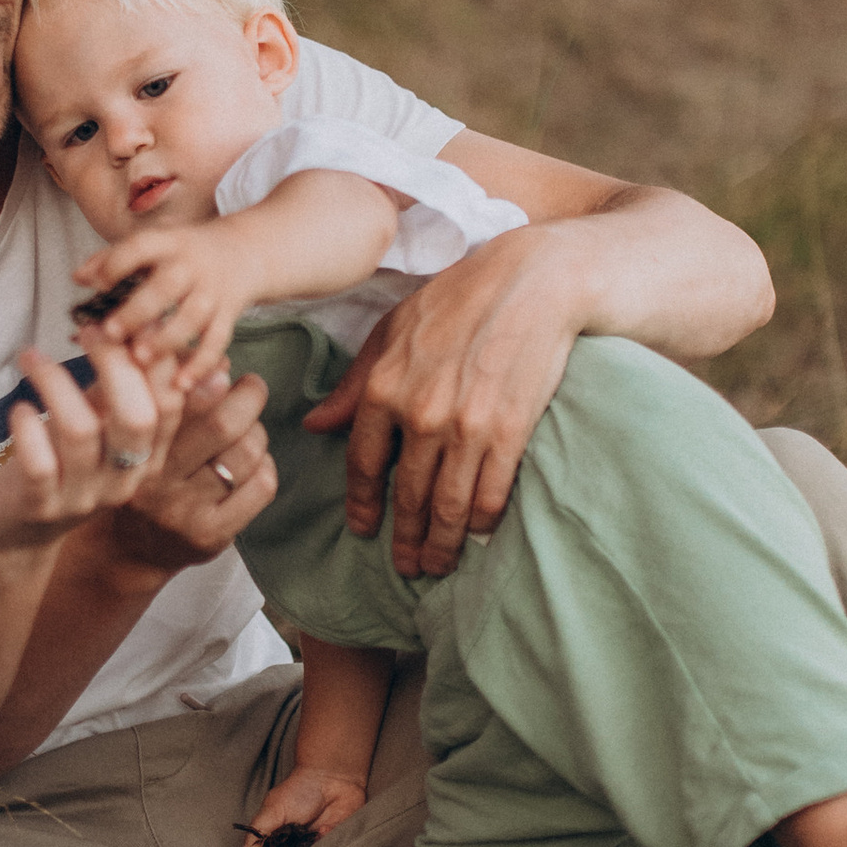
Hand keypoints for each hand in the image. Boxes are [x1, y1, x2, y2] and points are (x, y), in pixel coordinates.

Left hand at [0, 334, 180, 556]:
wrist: (10, 536)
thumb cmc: (56, 467)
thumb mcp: (97, 432)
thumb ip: (117, 392)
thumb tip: (141, 328)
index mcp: (145, 459)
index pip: (170, 404)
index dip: (153, 358)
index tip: (126, 322)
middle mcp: (122, 480)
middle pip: (138, 416)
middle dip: (114, 362)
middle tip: (88, 330)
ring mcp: (81, 496)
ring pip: (81, 430)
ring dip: (54, 382)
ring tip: (32, 357)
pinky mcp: (38, 505)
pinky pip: (38, 461)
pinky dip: (28, 426)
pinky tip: (18, 409)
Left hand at [74, 221, 259, 391]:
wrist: (245, 252)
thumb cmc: (184, 253)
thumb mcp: (155, 245)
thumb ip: (114, 258)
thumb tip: (78, 278)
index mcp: (168, 243)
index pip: (141, 247)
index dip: (117, 263)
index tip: (96, 284)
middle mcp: (191, 265)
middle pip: (167, 286)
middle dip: (139, 310)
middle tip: (112, 332)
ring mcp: (213, 291)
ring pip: (192, 316)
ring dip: (168, 338)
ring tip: (142, 358)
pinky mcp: (229, 315)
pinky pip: (217, 342)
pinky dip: (200, 364)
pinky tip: (180, 384)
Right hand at [95, 366, 277, 577]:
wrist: (127, 547)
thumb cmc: (135, 469)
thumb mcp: (126, 425)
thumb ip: (158, 386)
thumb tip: (216, 358)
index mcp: (133, 442)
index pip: (175, 399)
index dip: (205, 375)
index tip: (220, 368)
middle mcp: (154, 477)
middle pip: (223, 424)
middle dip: (249, 396)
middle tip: (252, 386)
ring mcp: (183, 509)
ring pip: (247, 453)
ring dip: (257, 432)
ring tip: (248, 428)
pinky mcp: (210, 534)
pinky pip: (261, 487)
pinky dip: (265, 466)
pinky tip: (251, 464)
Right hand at [237, 762, 368, 846]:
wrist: (332, 777)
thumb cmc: (299, 790)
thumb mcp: (273, 810)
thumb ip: (259, 831)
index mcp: (276, 833)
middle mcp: (293, 840)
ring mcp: (312, 841)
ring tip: (307, 837)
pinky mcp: (331, 840)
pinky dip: (324, 841)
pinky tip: (323, 828)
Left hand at [304, 225, 582, 578]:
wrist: (532, 281)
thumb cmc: (459, 297)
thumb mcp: (394, 329)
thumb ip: (354, 382)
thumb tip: (314, 425)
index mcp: (384, 387)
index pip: (363, 464)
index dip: (363, 504)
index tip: (363, 529)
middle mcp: (421, 414)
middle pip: (407, 495)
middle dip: (405, 538)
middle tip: (406, 565)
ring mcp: (467, 427)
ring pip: (447, 505)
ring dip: (440, 543)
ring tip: (437, 565)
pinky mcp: (509, 432)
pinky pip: (490, 493)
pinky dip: (481, 520)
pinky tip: (476, 533)